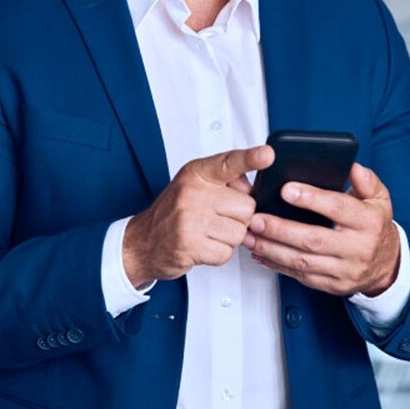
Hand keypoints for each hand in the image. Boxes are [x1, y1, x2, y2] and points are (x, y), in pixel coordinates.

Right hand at [123, 145, 273, 287]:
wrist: (142, 242)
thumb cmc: (173, 213)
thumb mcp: (194, 185)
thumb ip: (224, 181)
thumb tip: (252, 189)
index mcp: (196, 174)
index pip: (229, 162)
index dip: (250, 158)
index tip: (267, 154)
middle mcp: (193, 193)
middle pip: (246, 206)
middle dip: (238, 217)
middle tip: (216, 218)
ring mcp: (190, 219)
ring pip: (239, 232)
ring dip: (228, 238)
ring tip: (207, 232)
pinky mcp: (190, 244)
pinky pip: (227, 252)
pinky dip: (218, 254)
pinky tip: (202, 246)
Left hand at [244, 163, 399, 296]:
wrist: (386, 265)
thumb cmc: (375, 227)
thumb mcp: (379, 198)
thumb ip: (365, 180)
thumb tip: (351, 167)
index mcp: (368, 223)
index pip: (338, 208)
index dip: (311, 199)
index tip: (286, 190)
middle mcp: (357, 248)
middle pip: (314, 240)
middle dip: (281, 229)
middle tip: (256, 218)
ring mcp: (344, 270)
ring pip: (302, 262)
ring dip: (272, 249)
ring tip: (250, 236)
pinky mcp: (332, 285)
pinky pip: (300, 276)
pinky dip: (277, 265)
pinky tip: (260, 253)